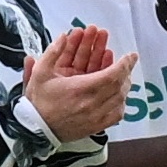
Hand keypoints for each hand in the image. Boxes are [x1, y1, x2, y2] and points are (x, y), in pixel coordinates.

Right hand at [32, 22, 129, 138]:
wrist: (36, 129)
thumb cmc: (39, 102)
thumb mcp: (40, 73)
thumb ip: (52, 53)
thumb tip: (63, 37)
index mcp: (79, 89)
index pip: (111, 75)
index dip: (124, 64)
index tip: (130, 56)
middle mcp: (91, 104)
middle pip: (119, 85)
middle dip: (125, 70)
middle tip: (127, 60)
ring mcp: (96, 116)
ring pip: (120, 98)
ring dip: (124, 84)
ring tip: (122, 73)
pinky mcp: (97, 126)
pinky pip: (117, 114)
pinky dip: (121, 102)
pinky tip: (119, 93)